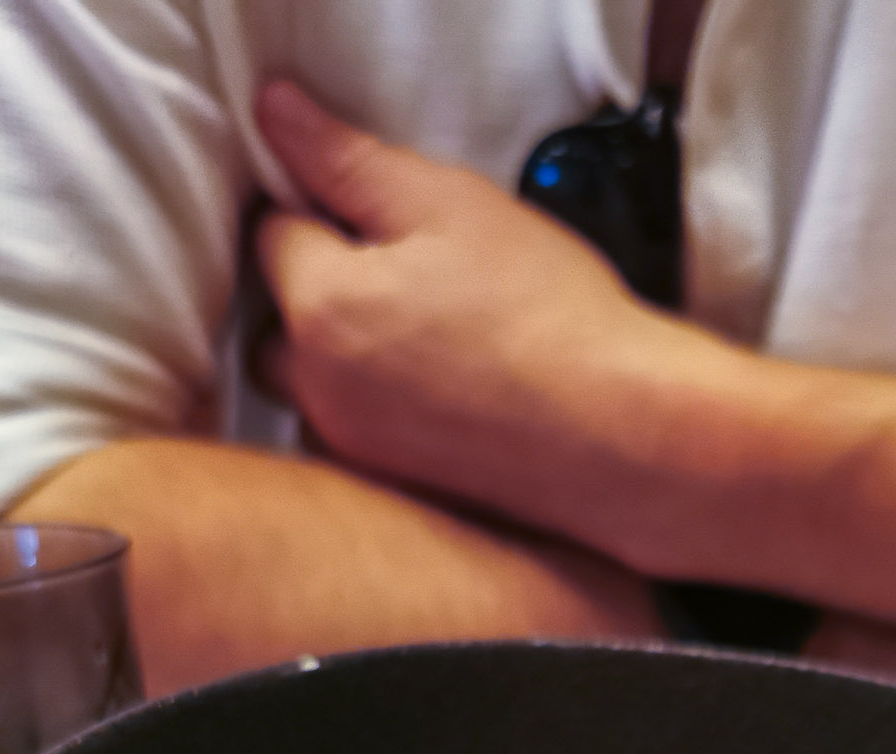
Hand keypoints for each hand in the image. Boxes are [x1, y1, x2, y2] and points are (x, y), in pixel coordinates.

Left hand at [254, 80, 713, 564]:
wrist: (622, 435)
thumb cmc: (546, 315)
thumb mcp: (449, 205)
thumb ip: (347, 162)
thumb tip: (275, 116)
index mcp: (321, 307)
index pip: (272, 231)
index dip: (321, 209)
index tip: (383, 216)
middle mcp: (320, 391)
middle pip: (276, 324)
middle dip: (315, 294)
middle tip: (402, 280)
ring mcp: (356, 453)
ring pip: (311, 393)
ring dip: (341, 366)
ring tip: (425, 349)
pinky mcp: (395, 494)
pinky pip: (356, 447)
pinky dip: (380, 421)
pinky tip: (444, 405)